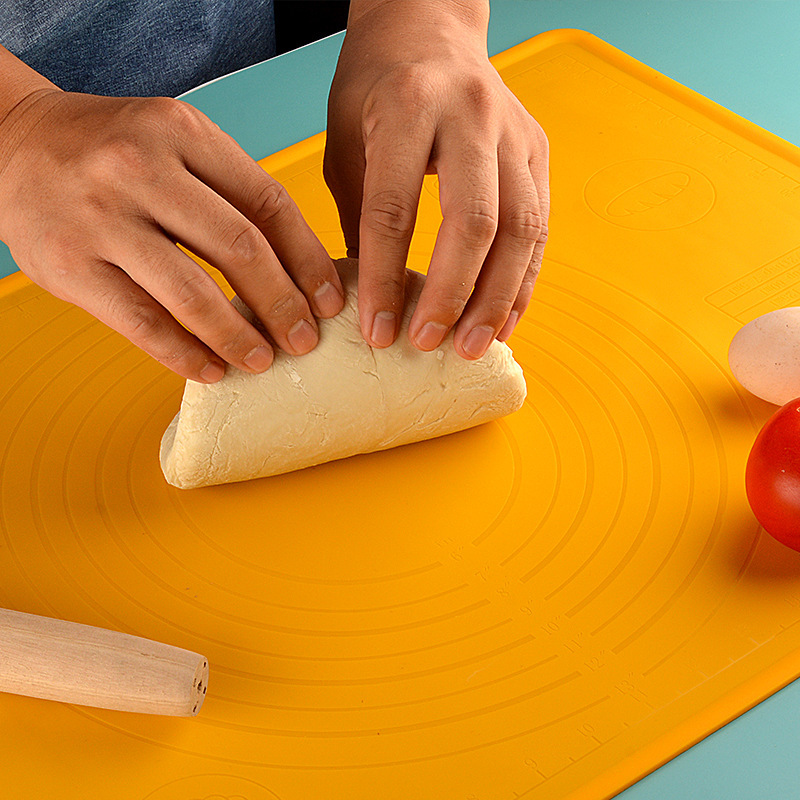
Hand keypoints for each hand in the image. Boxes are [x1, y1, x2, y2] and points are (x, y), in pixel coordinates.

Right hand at [0, 90, 344, 381]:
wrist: (13, 142)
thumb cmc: (113, 152)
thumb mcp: (174, 144)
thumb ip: (228, 191)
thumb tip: (295, 268)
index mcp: (182, 133)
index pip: (267, 203)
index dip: (308, 260)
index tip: (330, 300)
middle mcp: (141, 168)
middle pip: (239, 249)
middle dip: (283, 304)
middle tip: (305, 340)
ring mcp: (102, 219)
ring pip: (192, 294)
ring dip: (238, 337)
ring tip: (263, 360)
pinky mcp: (71, 266)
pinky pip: (142, 323)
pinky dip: (184, 354)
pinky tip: (211, 370)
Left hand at [323, 0, 548, 359]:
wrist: (428, 26)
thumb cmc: (376, 89)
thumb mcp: (347, 145)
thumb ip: (361, 220)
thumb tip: (371, 300)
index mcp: (408, 107)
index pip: (395, 209)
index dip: (385, 279)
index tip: (378, 332)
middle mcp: (471, 115)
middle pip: (473, 221)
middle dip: (452, 294)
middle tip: (430, 343)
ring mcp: (514, 132)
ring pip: (520, 229)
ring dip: (498, 298)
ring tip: (476, 347)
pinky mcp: (537, 150)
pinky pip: (539, 227)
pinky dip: (523, 280)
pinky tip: (506, 318)